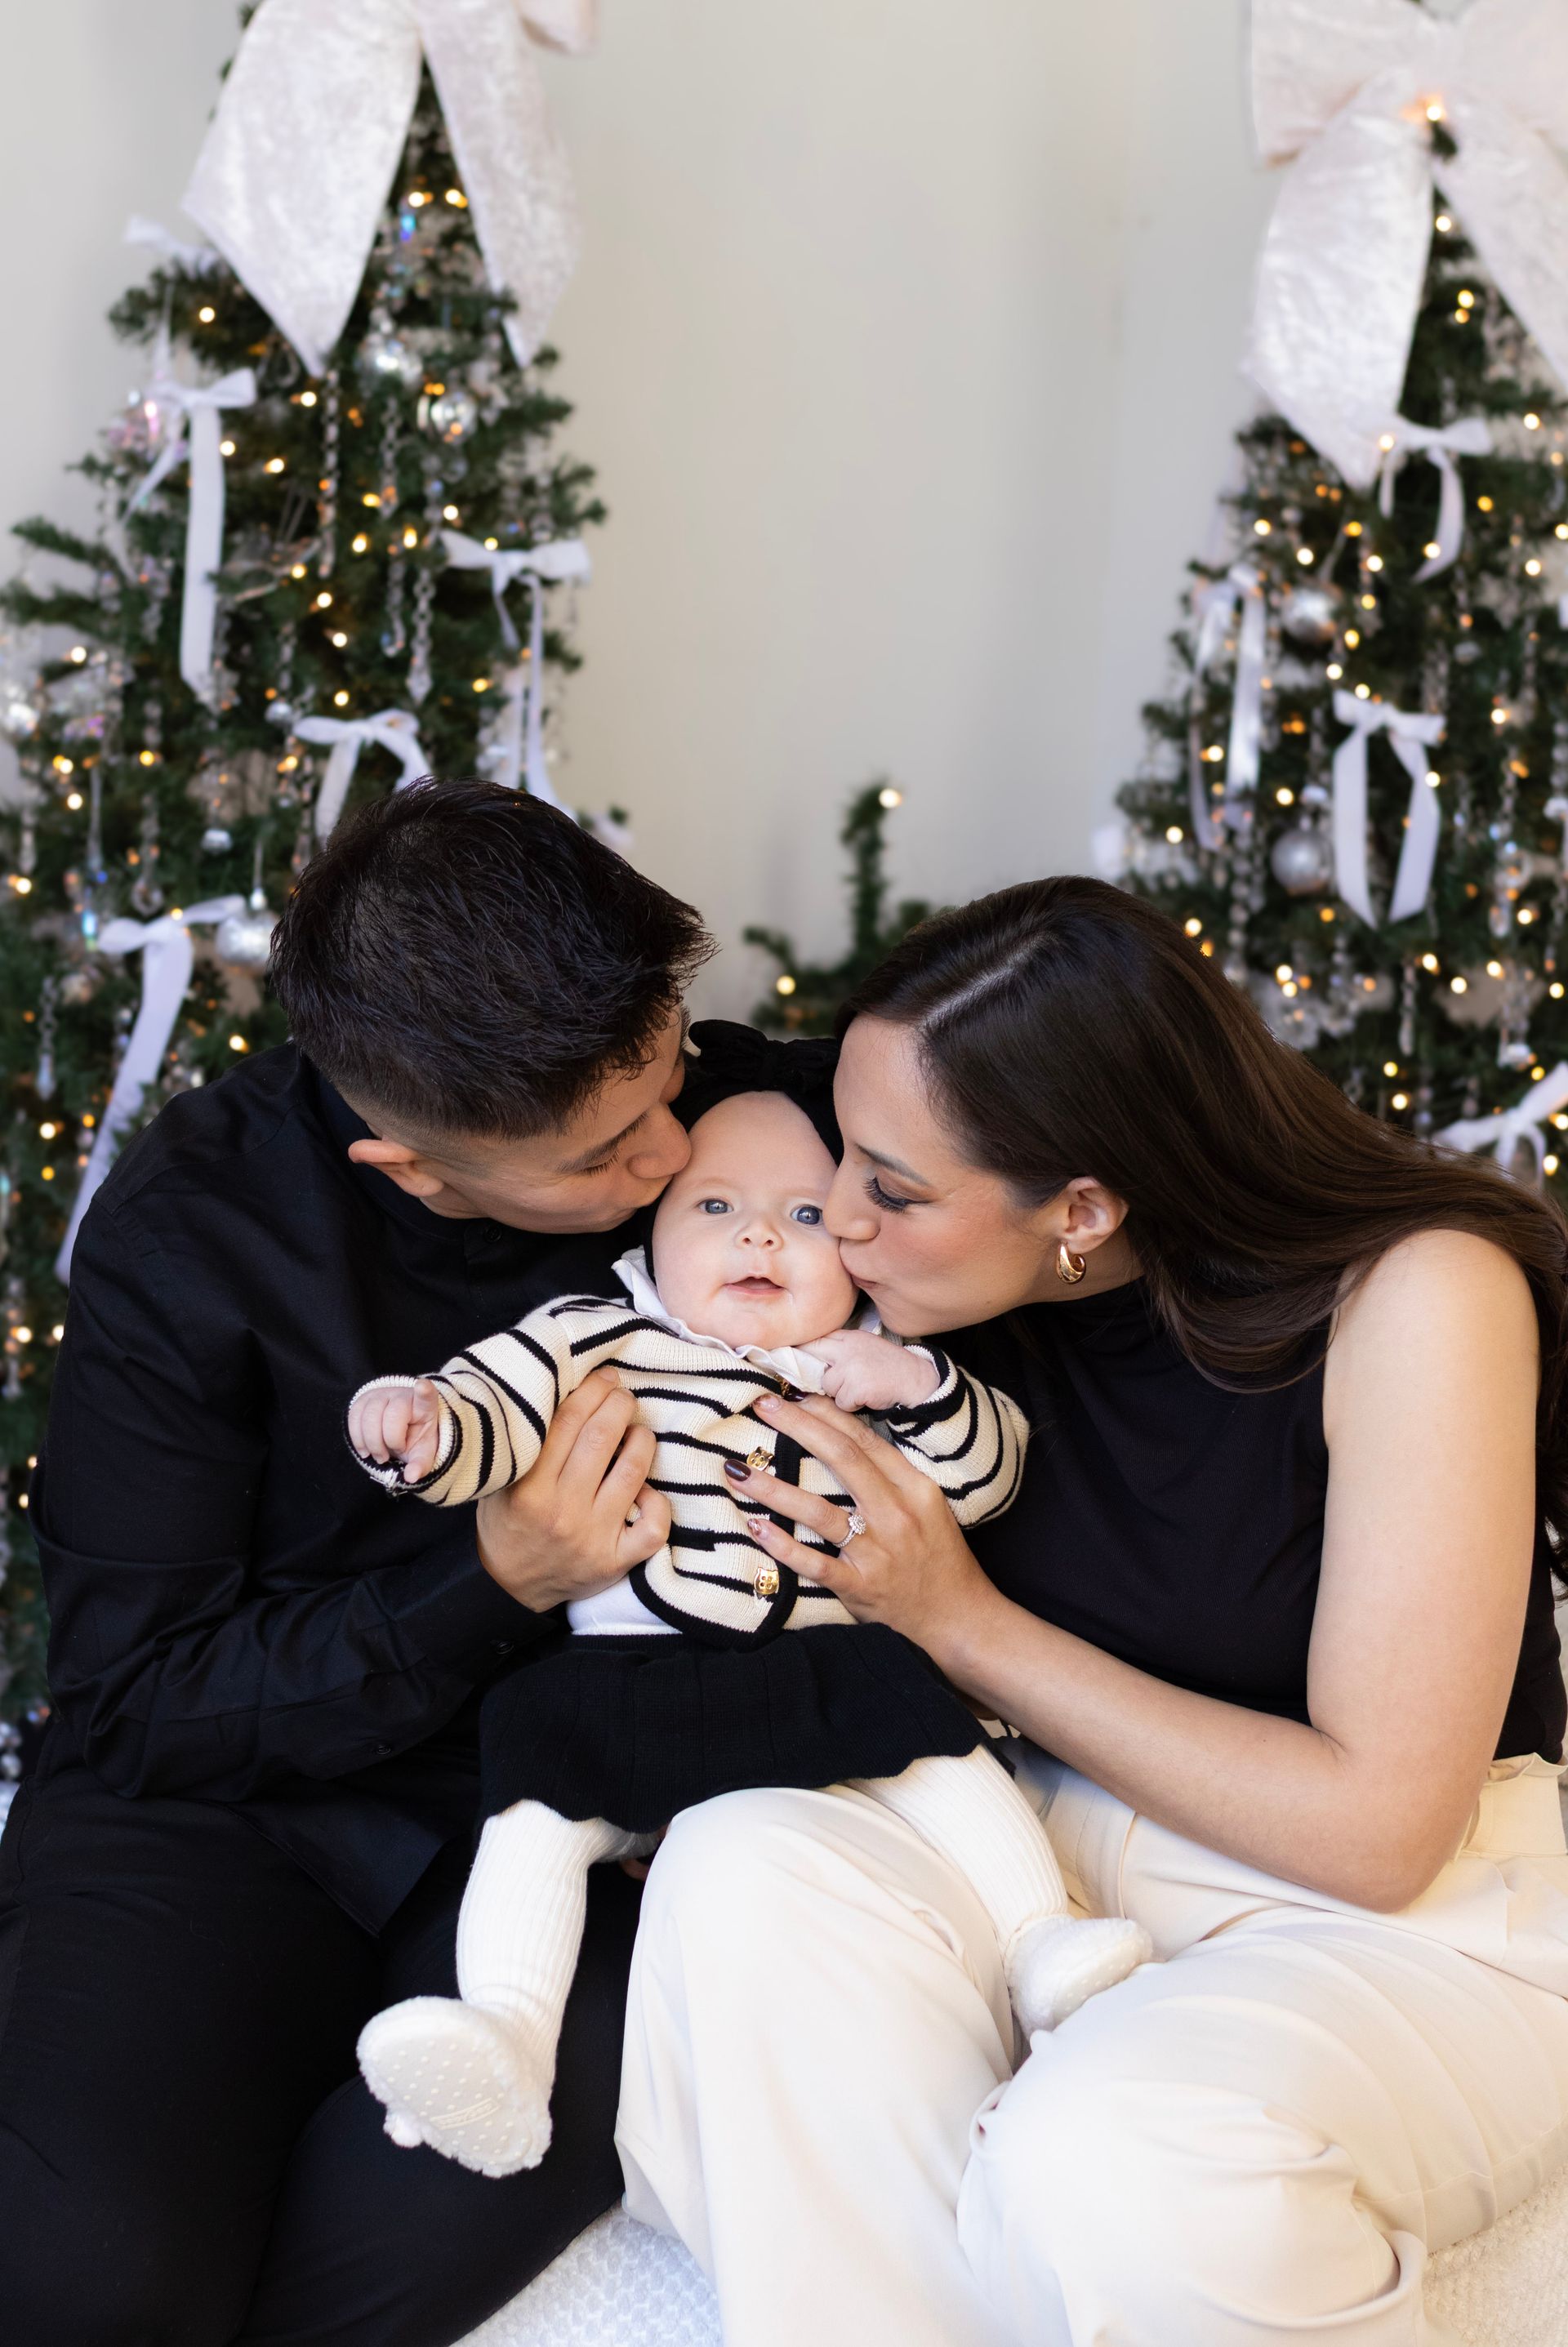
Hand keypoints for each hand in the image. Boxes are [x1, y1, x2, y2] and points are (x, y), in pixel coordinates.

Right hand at [349, 1378, 444, 1482]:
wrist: (399, 1430)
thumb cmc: (414, 1439)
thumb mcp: (422, 1453)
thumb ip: (419, 1465)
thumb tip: (411, 1477)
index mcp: (424, 1406)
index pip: (427, 1395)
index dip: (424, 1391)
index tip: (422, 1387)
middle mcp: (403, 1394)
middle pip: (392, 1415)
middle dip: (388, 1441)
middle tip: (389, 1456)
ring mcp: (382, 1393)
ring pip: (369, 1415)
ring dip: (371, 1442)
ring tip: (379, 1455)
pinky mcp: (364, 1398)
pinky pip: (354, 1416)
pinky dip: (357, 1438)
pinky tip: (365, 1449)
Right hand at [475, 1368, 672, 1613]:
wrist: (508, 1588)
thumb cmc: (508, 1523)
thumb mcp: (502, 1480)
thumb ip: (528, 1442)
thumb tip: (566, 1390)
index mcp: (528, 1487)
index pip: (568, 1422)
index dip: (592, 1390)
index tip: (604, 1377)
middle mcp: (562, 1511)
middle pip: (603, 1437)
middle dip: (619, 1404)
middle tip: (622, 1395)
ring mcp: (593, 1537)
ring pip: (634, 1470)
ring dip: (641, 1439)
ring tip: (635, 1431)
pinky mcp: (616, 1560)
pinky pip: (654, 1524)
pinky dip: (657, 1499)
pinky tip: (644, 1488)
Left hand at [725, 1391, 1002, 1658]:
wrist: (956, 1615)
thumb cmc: (937, 1554)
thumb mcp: (927, 1504)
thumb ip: (890, 1474)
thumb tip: (840, 1438)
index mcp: (915, 1488)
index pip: (865, 1440)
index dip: (825, 1414)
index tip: (793, 1395)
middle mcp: (896, 1515)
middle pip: (842, 1460)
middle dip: (798, 1428)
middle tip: (761, 1406)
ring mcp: (877, 1553)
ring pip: (819, 1512)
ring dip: (774, 1489)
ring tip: (737, 1470)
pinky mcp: (860, 1587)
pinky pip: (815, 1564)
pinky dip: (783, 1547)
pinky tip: (756, 1528)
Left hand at [801, 1330, 939, 1415]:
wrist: (918, 1380)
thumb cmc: (890, 1367)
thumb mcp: (865, 1347)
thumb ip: (840, 1350)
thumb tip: (809, 1360)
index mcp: (849, 1336)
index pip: (815, 1338)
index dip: (803, 1350)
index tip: (793, 1357)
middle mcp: (847, 1348)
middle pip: (811, 1354)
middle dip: (810, 1368)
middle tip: (815, 1378)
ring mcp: (851, 1367)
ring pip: (826, 1385)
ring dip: (839, 1393)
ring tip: (858, 1390)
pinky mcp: (857, 1387)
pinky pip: (841, 1403)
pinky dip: (852, 1405)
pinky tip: (867, 1398)